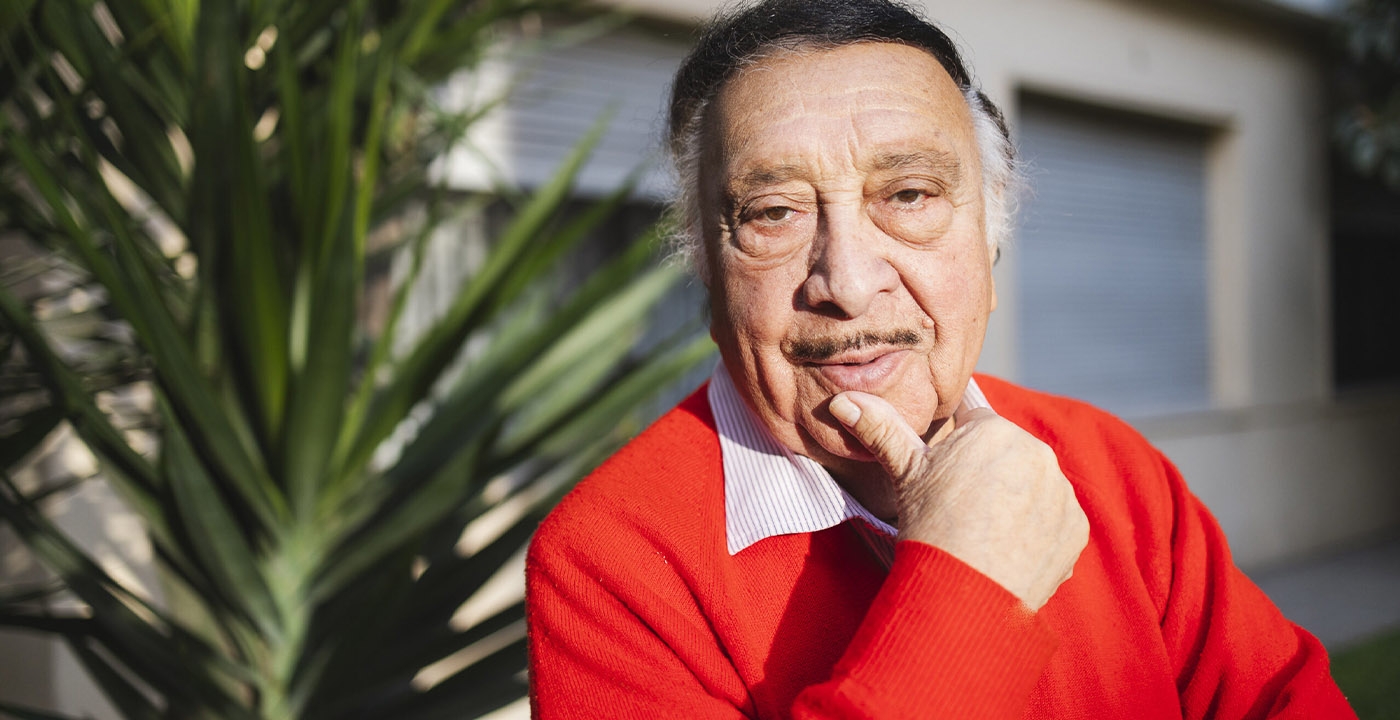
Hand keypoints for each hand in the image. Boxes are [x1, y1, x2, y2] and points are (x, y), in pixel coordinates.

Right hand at [828, 391, 1087, 610]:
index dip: (954, 451)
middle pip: (1006, 455)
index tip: (943, 478)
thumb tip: (842, 398)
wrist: (964, 592)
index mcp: (996, 430)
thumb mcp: (903, 472)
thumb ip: (879, 428)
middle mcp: (1038, 452)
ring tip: (983, 532)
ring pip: (1032, 486)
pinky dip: (1036, 533)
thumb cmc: (930, 525)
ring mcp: (1062, 492)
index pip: (974, 425)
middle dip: (988, 475)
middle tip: (960, 509)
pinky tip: (1007, 550)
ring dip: (1015, 502)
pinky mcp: (1076, 528)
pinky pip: (1054, 521)